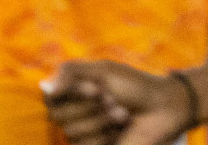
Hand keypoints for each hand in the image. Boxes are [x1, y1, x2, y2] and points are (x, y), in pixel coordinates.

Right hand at [42, 61, 189, 144]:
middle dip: (91, 106)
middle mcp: (72, 114)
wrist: (163, 108)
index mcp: (71, 92)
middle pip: (59, 116)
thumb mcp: (104, 71)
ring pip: (72, 133)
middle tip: (114, 99)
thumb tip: (44, 87)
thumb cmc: (134, 85)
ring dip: (102, 120)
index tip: (96, 87)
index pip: (49, 95)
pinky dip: (106, 136)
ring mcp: (82, 134)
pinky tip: (121, 130)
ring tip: (122, 114)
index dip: (73, 93)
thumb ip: (71, 72)